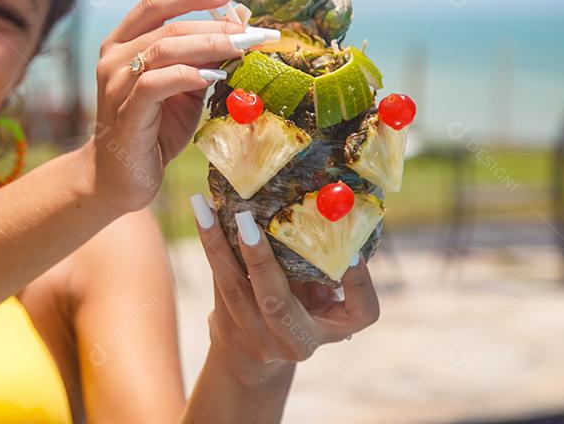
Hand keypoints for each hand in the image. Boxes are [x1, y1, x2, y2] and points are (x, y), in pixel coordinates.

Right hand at [87, 0, 245, 213]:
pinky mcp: (126, 115)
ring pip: (163, 50)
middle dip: (216, 26)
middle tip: (255, 32)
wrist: (121, 177)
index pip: (156, 3)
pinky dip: (187, 75)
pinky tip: (213, 76)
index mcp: (123, 43)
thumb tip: (242, 22)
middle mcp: (114, 58)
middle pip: (168, 27)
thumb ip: (204, 56)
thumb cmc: (154, 128)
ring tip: (243, 49)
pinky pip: (154, 85)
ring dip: (209, 46)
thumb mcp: (184, 86)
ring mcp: (115, 86)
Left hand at [190, 194, 379, 381]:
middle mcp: (296, 340)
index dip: (359, 284)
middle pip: (277, 304)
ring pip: (233, 288)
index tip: (353, 253)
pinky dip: (210, 243)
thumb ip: (320, 266)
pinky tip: (202, 213)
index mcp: (332, 328)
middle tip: (246, 220)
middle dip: (260, 261)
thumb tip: (320, 207)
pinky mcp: (227, 324)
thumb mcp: (320, 298)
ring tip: (205, 208)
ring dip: (217, 243)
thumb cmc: (301, 311)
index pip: (361, 312)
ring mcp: (257, 336)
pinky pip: (218, 279)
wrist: (256, 356)